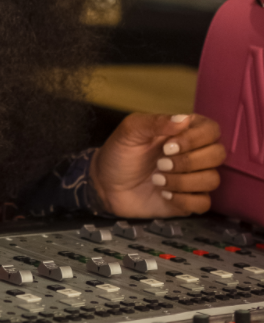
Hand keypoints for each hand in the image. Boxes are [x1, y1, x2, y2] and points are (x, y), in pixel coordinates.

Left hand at [90, 112, 224, 217]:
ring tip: (157, 179)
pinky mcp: (188, 200)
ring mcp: (192, 178)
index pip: (211, 130)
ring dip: (183, 181)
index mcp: (183, 132)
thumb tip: (183, 119)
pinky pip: (204, 203)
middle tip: (161, 163)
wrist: (105, 184)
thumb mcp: (130, 130)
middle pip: (218, 154)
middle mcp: (193, 154)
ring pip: (212, 179)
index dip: (196, 139)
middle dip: (188, 161)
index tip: (169, 145)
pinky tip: (165, 194)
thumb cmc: (119, 153)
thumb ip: (155, 121)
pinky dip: (184, 199)